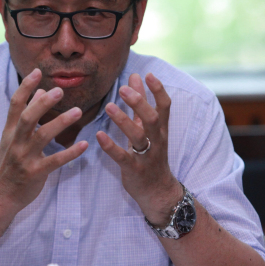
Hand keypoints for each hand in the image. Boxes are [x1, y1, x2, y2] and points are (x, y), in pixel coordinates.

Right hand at [0, 68, 87, 219]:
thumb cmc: (9, 164)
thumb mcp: (12, 139)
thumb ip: (25, 116)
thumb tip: (40, 91)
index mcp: (10, 131)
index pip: (15, 104)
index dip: (25, 87)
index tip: (37, 72)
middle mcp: (16, 142)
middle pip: (27, 117)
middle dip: (42, 103)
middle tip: (59, 91)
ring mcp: (24, 158)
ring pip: (42, 136)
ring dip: (60, 123)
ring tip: (78, 112)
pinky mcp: (35, 173)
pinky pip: (55, 161)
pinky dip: (70, 153)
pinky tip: (84, 145)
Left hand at [96, 73, 180, 224]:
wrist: (158, 191)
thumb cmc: (151, 155)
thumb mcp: (149, 129)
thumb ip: (142, 103)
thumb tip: (136, 76)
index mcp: (161, 129)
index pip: (165, 106)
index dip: (158, 90)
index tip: (147, 74)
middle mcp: (157, 140)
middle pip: (152, 118)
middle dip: (140, 103)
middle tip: (124, 89)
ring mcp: (146, 156)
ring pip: (138, 136)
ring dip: (123, 121)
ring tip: (109, 107)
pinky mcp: (134, 169)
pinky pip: (123, 157)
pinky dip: (110, 146)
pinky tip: (99, 136)